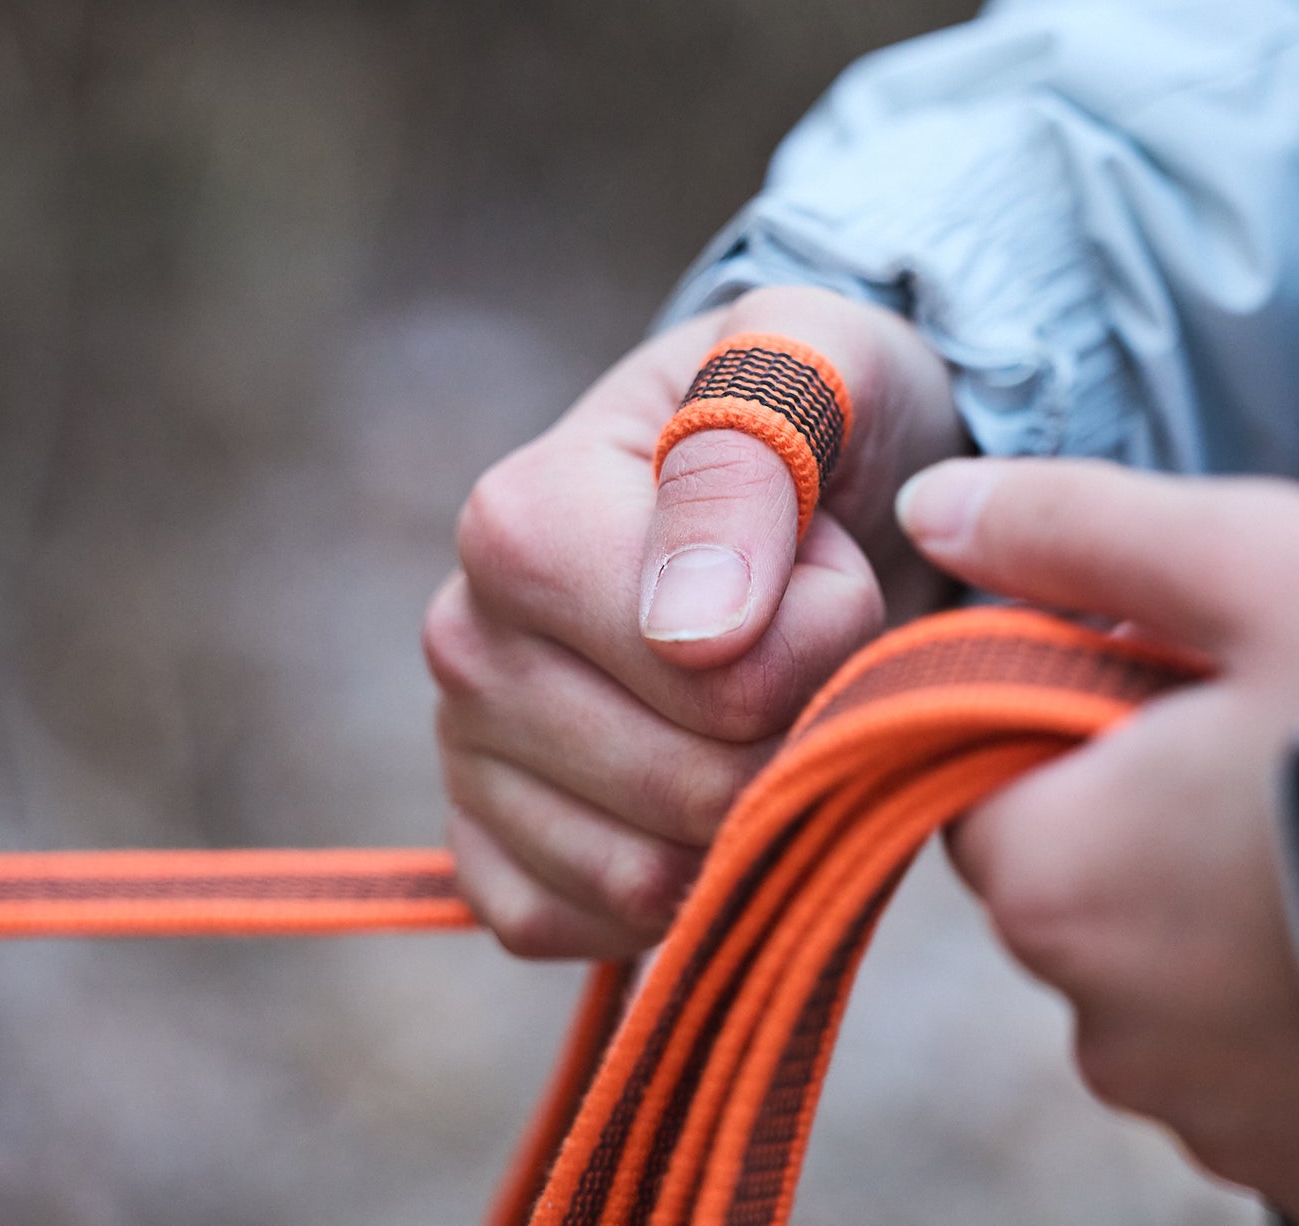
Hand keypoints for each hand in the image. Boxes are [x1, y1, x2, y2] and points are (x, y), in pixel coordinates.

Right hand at [424, 287, 964, 957]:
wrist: (818, 487)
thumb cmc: (823, 420)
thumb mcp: (823, 364)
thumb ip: (754, 451)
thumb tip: (693, 631)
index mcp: (520, 518)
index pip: (706, 662)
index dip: (822, 629)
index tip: (835, 559)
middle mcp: (463, 641)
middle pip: (693, 784)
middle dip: (806, 725)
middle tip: (818, 638)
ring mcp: (466, 757)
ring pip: (648, 880)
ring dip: (759, 812)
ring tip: (771, 701)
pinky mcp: (488, 856)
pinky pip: (590, 934)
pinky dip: (683, 894)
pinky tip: (715, 794)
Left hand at [897, 458, 1298, 1225]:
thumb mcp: (1248, 567)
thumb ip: (1077, 533)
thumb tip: (940, 511)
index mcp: (1058, 877)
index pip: (985, 790)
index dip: (1070, 725)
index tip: (1180, 692)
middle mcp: (1108, 1026)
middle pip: (1087, 893)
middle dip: (1158, 823)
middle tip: (1295, 761)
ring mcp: (1216, 1118)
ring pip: (1183, 991)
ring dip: (1242, 927)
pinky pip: (1275, 1077)